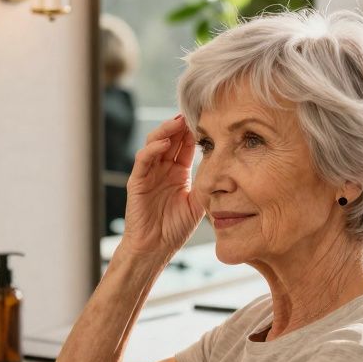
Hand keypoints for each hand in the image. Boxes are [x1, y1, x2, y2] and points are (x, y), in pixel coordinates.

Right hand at [118, 114, 204, 258]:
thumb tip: (226, 169)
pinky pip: (143, 160)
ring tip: (178, 122)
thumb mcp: (197, 204)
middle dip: (181, 125)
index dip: (195, 132)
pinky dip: (153, 150)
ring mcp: (148, 173)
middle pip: (170, 139)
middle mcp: (162, 169)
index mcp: (178, 172)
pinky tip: (165, 143)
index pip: (186, 145)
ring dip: (166, 131)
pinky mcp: (136, 182)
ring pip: (154, 143)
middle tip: (194, 112)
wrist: (155, 249)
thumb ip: (206, 185)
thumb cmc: (174, 229)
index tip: (208, 119)